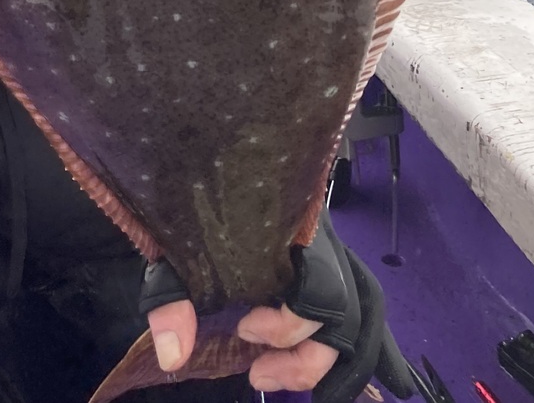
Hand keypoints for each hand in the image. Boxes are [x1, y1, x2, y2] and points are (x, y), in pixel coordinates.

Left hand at [140, 214, 414, 400]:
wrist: (210, 154)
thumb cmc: (198, 198)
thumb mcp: (177, 245)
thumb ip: (172, 295)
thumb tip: (173, 355)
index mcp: (295, 231)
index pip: (322, 289)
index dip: (288, 324)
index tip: (244, 326)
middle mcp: (324, 246)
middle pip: (347, 316)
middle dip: (306, 357)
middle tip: (258, 371)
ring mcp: (332, 259)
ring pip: (361, 320)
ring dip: (328, 363)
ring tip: (276, 378)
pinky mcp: (328, 272)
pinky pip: (357, 319)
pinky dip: (348, 356)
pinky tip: (331, 387)